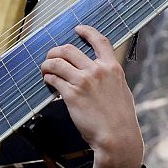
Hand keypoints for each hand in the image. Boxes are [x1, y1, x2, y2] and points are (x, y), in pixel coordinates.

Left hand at [40, 25, 143, 167]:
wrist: (117, 137)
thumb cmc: (120, 119)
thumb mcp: (121, 90)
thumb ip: (109, 77)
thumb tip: (98, 72)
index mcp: (112, 67)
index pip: (99, 40)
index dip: (87, 31)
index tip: (78, 29)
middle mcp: (97, 71)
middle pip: (69, 49)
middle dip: (55, 51)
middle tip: (51, 57)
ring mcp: (83, 82)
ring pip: (57, 63)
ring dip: (47, 64)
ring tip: (45, 69)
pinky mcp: (71, 95)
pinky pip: (53, 79)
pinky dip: (48, 79)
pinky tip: (48, 82)